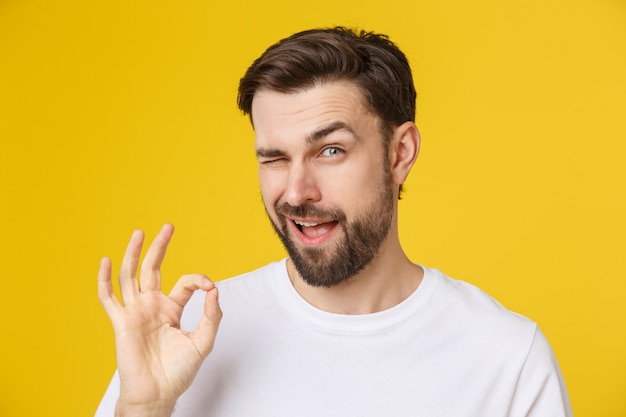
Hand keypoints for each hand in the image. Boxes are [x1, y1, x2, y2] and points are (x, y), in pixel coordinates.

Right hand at [98, 224, 221, 415]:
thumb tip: (215, 290)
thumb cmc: (178, 372)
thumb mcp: (203, 342)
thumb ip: (212, 316)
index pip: (185, 283)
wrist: (158, 394)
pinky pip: (109, 299)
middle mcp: (152, 306)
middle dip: (160, 247)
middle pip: (153, 269)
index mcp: (172, 309)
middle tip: (168, 226)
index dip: (199, 280)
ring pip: (131, 276)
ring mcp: (136, 312)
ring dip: (134, 254)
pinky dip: (105, 280)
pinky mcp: (122, 322)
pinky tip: (104, 261)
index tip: (210, 287)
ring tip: (139, 233)